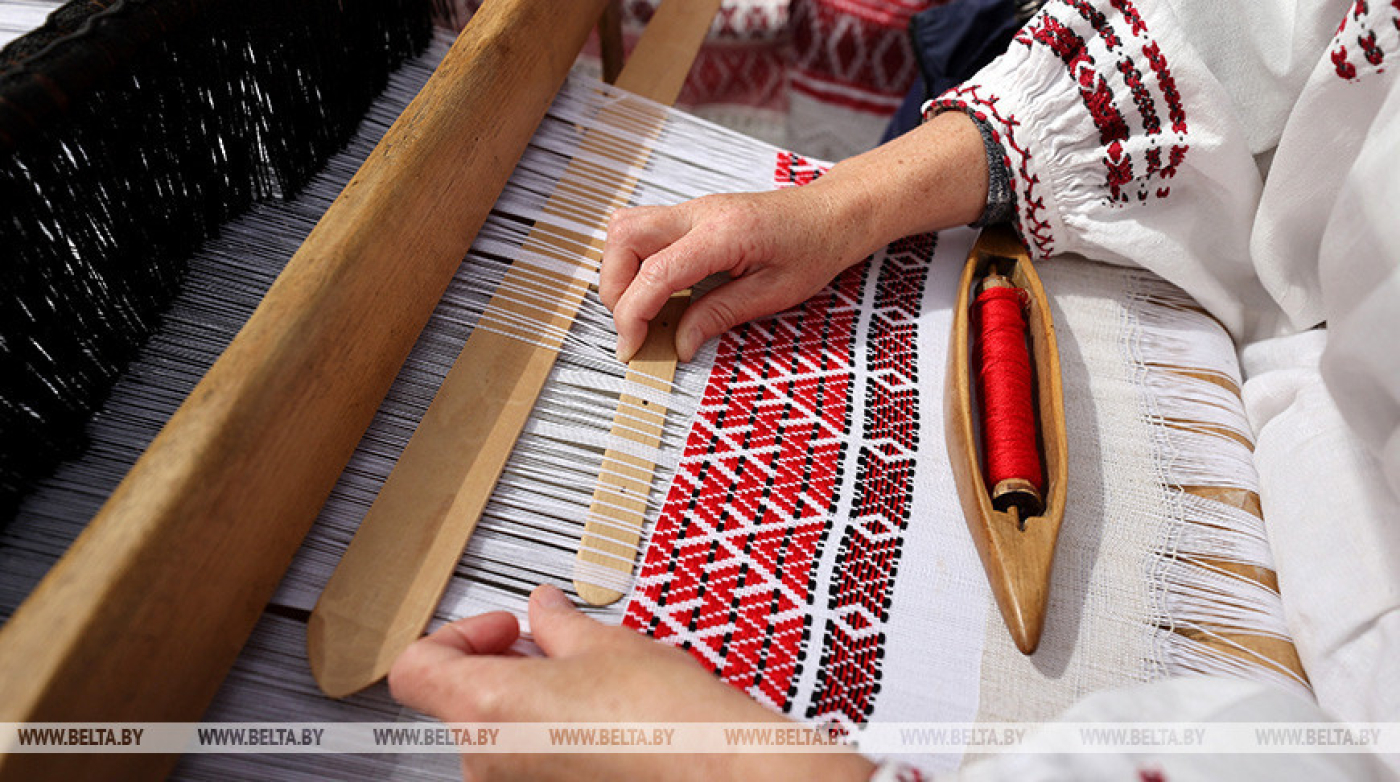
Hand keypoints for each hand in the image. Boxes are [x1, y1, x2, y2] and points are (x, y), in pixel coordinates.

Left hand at [389, 584, 874, 781]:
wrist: (720, 773)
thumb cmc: (667, 721)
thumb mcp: (607, 644)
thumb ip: (558, 624)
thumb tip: (545, 611)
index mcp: (486, 707)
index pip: (415, 667)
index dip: (456, 635)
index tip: (504, 628)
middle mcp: (487, 759)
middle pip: (460, 702)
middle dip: (503, 666)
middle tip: (554, 648)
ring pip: (496, 735)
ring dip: (528, 704)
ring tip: (589, 684)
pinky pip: (526, 764)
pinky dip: (549, 740)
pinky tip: (599, 721)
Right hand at [601, 185, 869, 362]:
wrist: (831, 214)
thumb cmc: (813, 248)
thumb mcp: (774, 294)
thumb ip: (720, 315)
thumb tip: (680, 344)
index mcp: (723, 233)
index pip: (655, 273)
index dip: (633, 315)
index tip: (632, 348)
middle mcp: (699, 213)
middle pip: (623, 238)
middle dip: (615, 290)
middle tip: (634, 328)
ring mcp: (691, 209)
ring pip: (625, 228)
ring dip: (620, 272)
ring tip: (642, 309)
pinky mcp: (690, 215)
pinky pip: (643, 230)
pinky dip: (634, 262)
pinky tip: (656, 290)